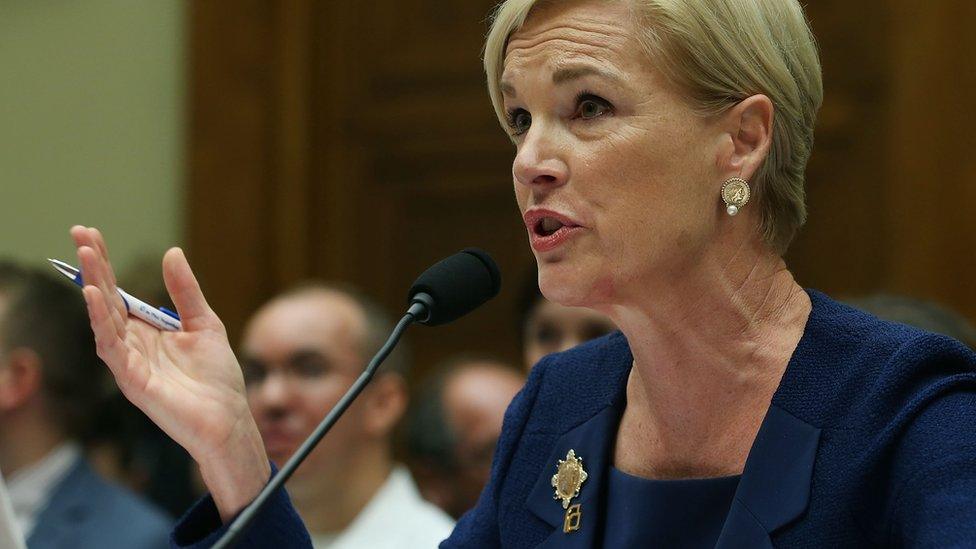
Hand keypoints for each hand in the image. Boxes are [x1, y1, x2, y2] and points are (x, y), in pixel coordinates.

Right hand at [71, 226, 269, 520]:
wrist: (229, 419)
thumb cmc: (217, 378)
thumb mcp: (205, 323)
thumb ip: (186, 291)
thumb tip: (172, 252)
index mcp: (147, 331)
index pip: (120, 291)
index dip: (105, 264)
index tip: (90, 233)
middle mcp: (133, 344)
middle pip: (107, 299)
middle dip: (93, 267)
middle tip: (78, 233)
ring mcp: (129, 361)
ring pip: (103, 318)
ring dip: (93, 287)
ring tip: (84, 256)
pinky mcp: (132, 379)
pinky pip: (111, 347)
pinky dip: (101, 321)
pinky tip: (95, 297)